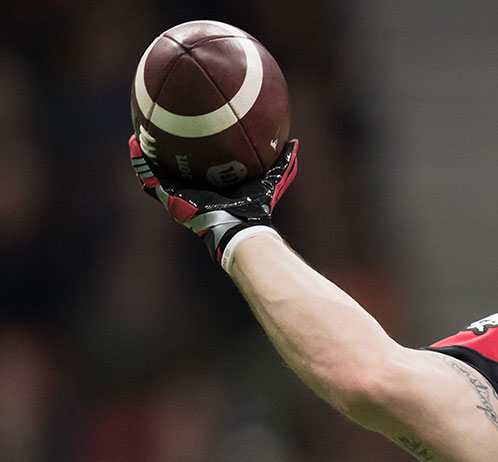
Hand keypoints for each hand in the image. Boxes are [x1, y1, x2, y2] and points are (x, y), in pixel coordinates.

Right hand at [128, 135, 298, 263]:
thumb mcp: (272, 178)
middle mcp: (195, 191)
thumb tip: (295, 141)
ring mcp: (181, 196)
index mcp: (215, 187)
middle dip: (167, 152)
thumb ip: (283, 160)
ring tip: (136, 136)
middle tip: (158, 131)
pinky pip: (152, 179)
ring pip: (158, 173)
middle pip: (177, 168)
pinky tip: (134, 144)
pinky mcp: (171, 198)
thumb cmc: (258, 208)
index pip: (202, 168)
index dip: (195, 154)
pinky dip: (141, 162)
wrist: (242, 226)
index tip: (192, 135)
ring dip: (146, 156)